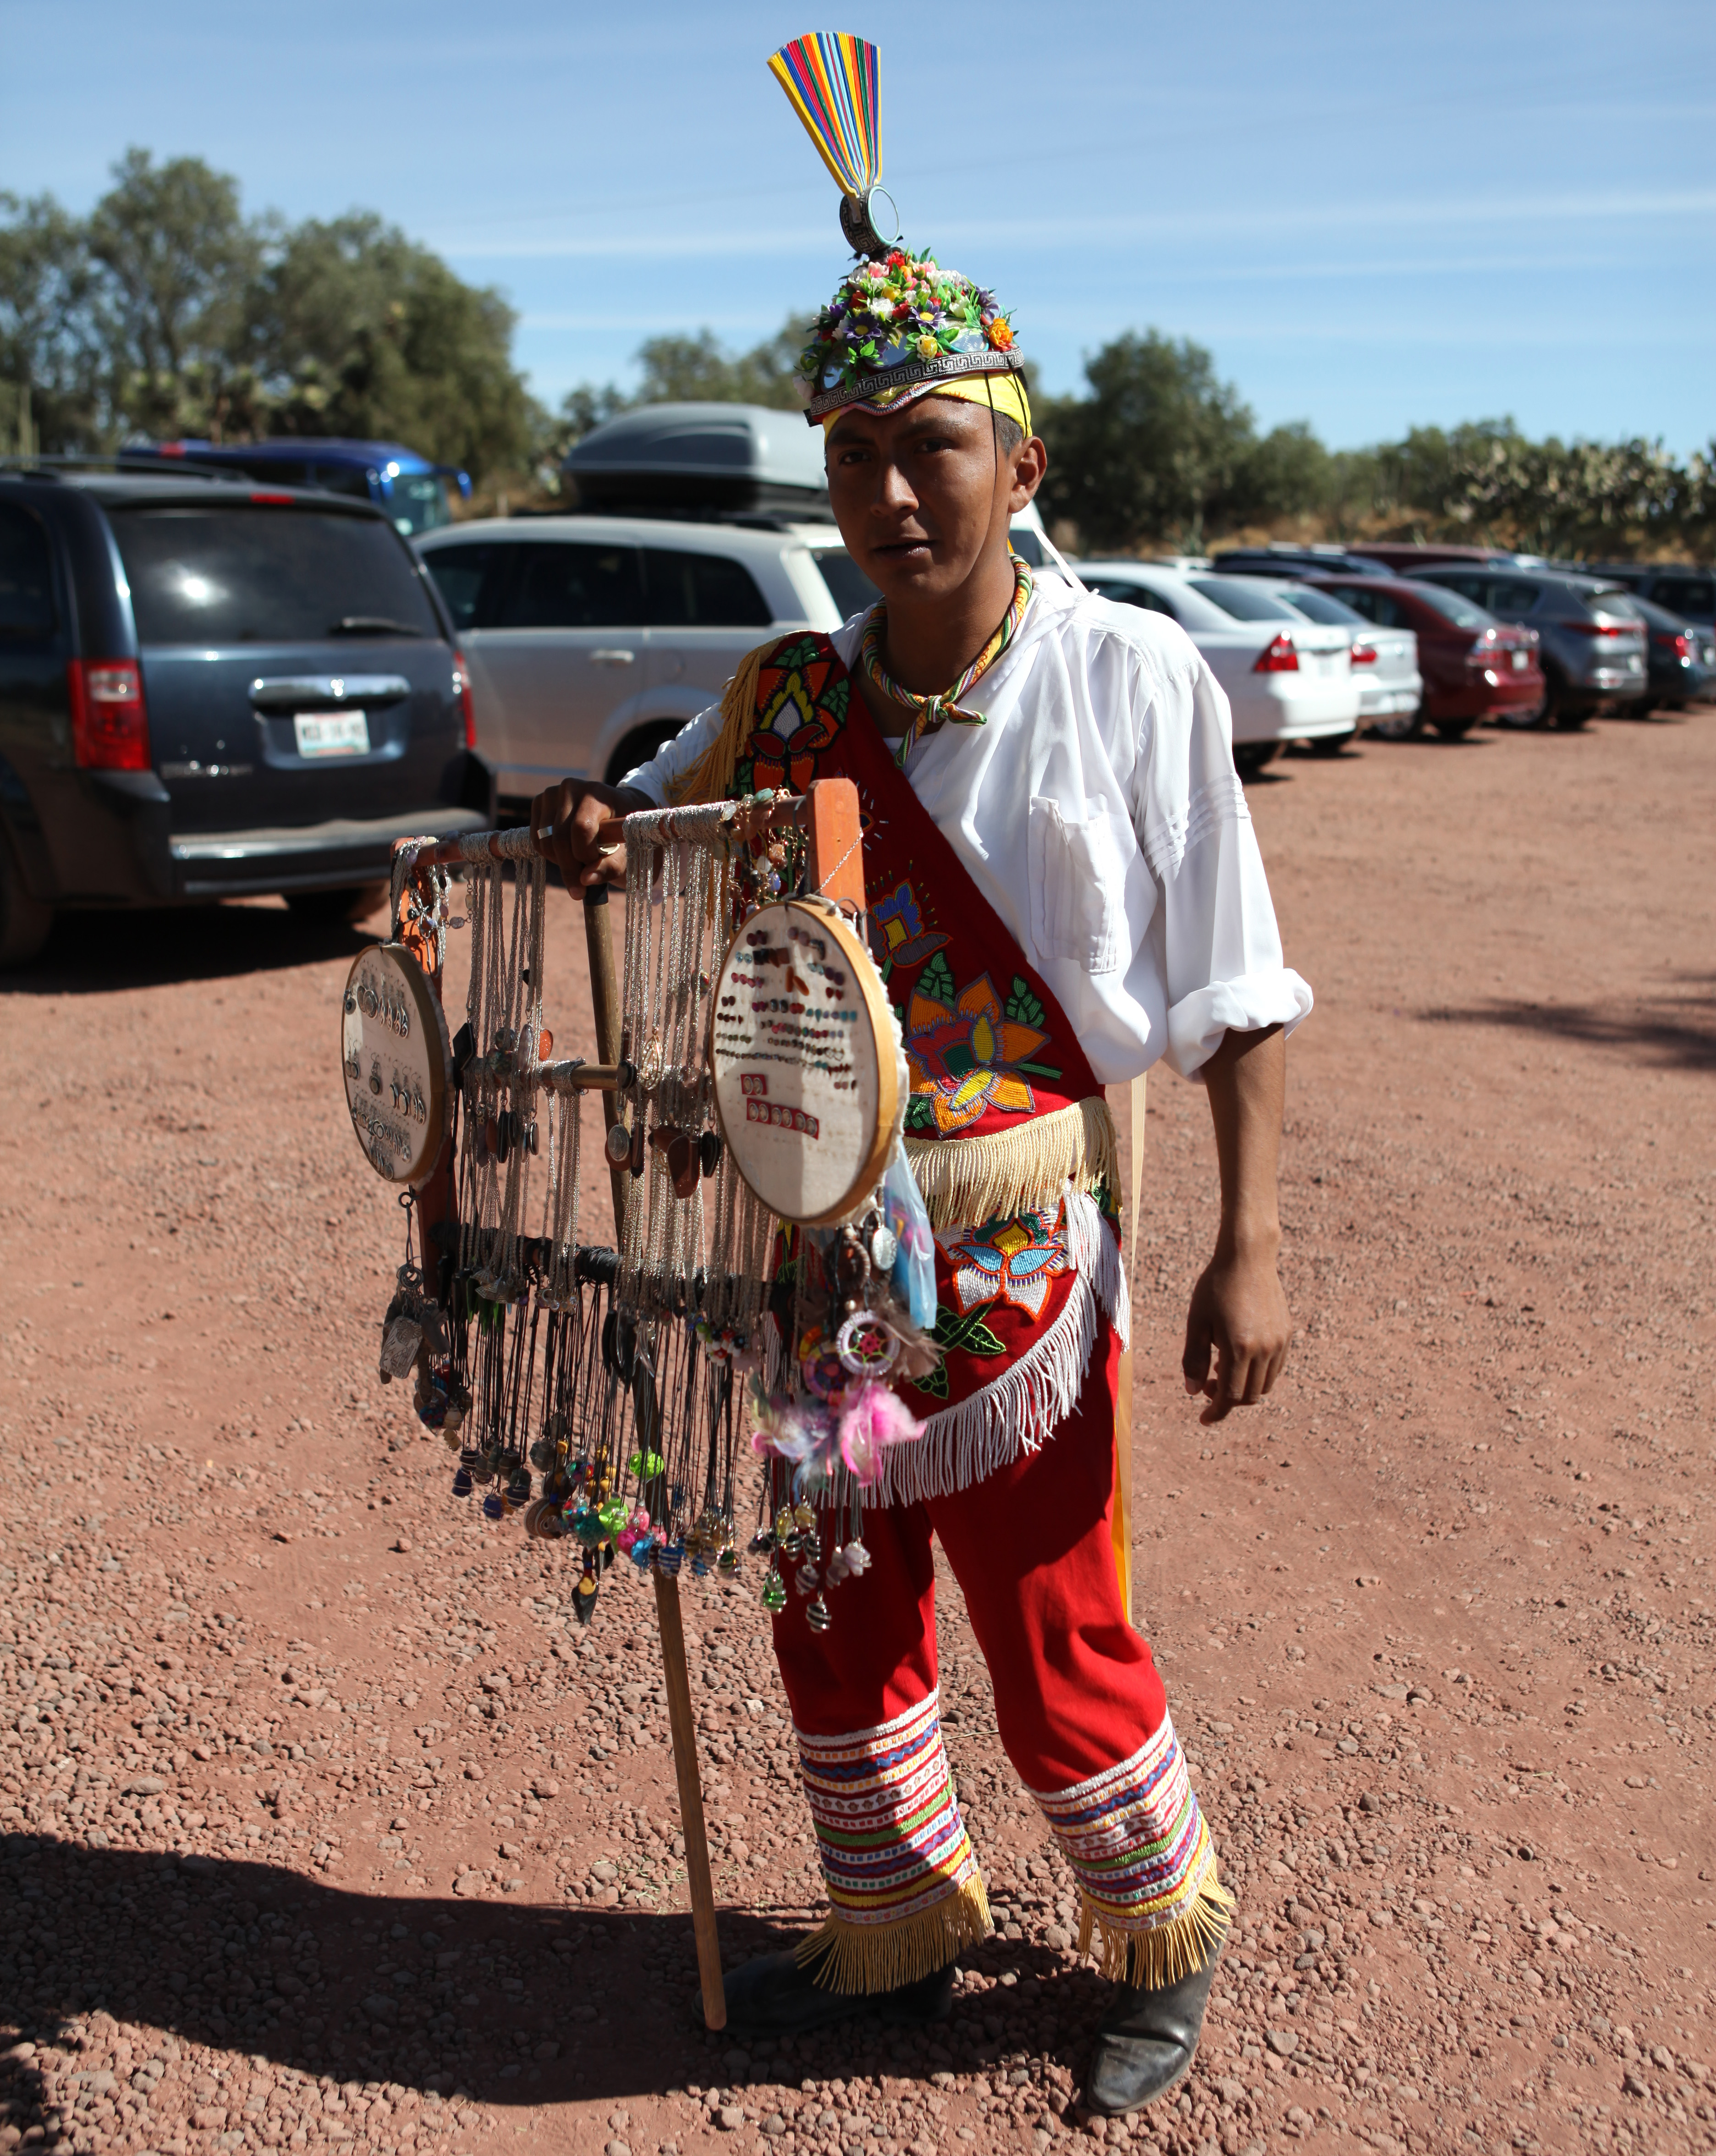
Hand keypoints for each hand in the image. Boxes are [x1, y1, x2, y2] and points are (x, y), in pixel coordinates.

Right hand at [528, 778, 643, 888]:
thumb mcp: (627, 851)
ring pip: (544, 842)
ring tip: (579, 865)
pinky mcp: (539, 802)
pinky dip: (550, 855)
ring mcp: (552, 793)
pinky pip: (536, 840)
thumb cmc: (623, 833)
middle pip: (560, 838)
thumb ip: (610, 866)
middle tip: (580, 889)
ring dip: (560, 862)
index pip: (582, 828)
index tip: (595, 869)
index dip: (585, 855)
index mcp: (597, 794)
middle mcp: (571, 787)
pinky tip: (567, 854)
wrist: (615, 813)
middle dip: (570, 868)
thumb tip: (586, 879)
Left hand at [1181, 1245, 1292, 1424]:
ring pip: (1264, 1385)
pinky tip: (1239, 1357)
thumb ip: (1193, 1359)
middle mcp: (1264, 1349)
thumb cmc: (1215, 1287)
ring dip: (1243, 1387)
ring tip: (1221, 1368)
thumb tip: (1193, 1392)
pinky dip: (1257, 1374)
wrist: (1248, 1258)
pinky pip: (1275, 1368)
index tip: (1203, 1419)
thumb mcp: (1196, 1322)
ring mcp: (1279, 1343)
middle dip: (1227, 1400)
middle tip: (1207, 1386)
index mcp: (1239, 1348)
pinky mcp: (1286, 1334)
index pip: (1230, 1396)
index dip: (1216, 1412)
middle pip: (1249, 1395)